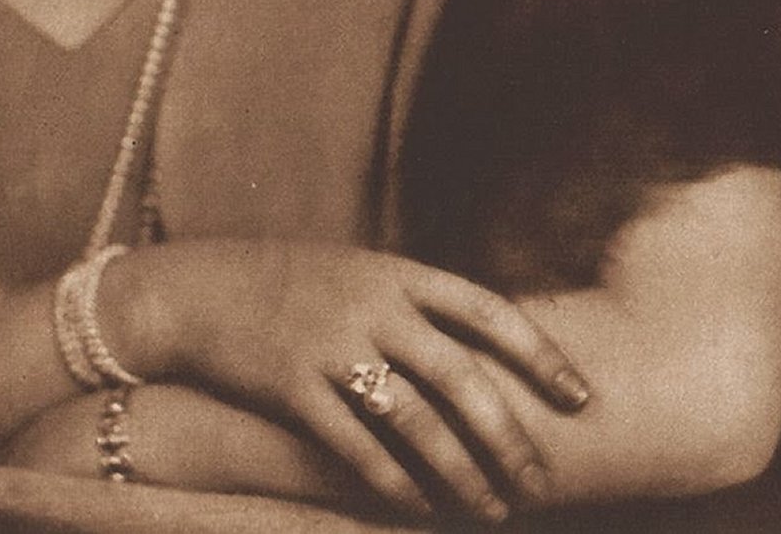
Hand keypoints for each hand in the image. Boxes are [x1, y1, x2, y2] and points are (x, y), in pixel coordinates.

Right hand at [109, 240, 589, 522]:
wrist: (199, 288)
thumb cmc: (288, 283)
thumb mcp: (357, 270)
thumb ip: (412, 303)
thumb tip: (482, 350)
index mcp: (395, 271)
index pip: (486, 309)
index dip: (540, 353)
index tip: (581, 397)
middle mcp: (371, 304)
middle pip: (461, 376)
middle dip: (509, 435)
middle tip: (542, 482)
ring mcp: (331, 344)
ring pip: (416, 420)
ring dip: (462, 472)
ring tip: (493, 510)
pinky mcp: (293, 386)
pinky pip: (357, 446)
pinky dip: (396, 482)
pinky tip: (423, 508)